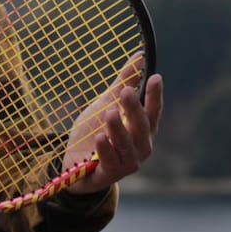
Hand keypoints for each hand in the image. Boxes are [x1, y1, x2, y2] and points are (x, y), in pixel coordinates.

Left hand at [62, 53, 163, 194]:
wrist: (75, 166)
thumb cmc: (97, 133)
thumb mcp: (108, 104)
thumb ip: (124, 83)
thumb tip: (140, 57)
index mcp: (143, 130)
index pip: (152, 111)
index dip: (155, 96)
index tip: (155, 77)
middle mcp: (140, 148)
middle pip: (141, 127)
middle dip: (134, 110)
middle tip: (125, 92)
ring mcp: (126, 163)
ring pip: (126, 146)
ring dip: (119, 130)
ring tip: (110, 113)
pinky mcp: (108, 174)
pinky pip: (109, 162)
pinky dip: (105, 150)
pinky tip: (99, 138)